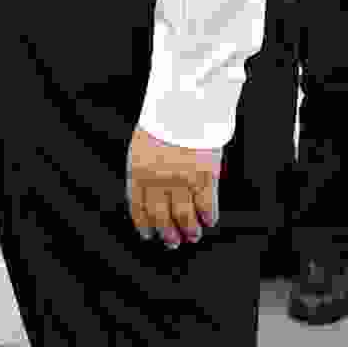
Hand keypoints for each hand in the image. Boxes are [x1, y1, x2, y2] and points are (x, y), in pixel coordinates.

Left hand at [128, 128, 220, 246]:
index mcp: (138, 170)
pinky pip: (206, 204)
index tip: (149, 236)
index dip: (145, 226)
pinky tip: (209, 221)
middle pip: (161, 216)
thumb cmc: (164, 124)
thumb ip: (142, 174)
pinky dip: (208, 216)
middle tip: (173, 243)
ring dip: (189, 230)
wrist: (185, 104)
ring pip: (184, 215)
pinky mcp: (204, 175)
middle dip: (167, 234)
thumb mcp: (142, 146)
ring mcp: (181, 178)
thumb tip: (148, 205)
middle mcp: (157, 178)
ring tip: (193, 237)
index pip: (139, 207)